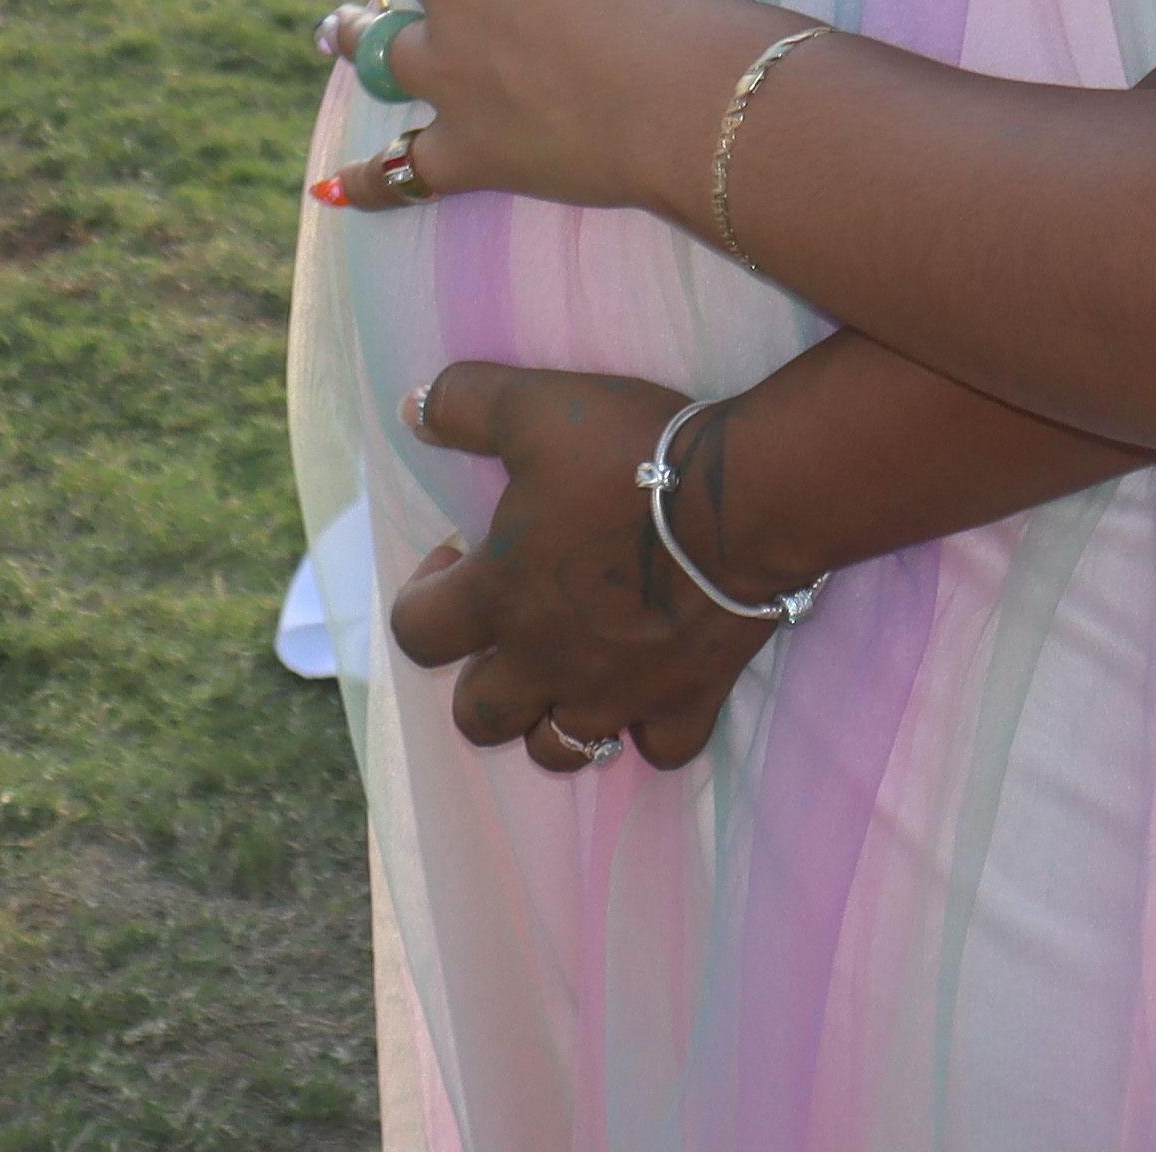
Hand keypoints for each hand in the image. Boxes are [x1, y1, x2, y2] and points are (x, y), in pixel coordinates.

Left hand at [383, 363, 780, 767]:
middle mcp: (547, 662)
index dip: (423, 596)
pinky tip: (650, 691)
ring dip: (551, 719)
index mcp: (500, 597)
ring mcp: (617, 694)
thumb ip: (463, 404)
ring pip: (558, 749)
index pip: (416, 633)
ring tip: (570, 669)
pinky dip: (648, 730)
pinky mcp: (686, 702)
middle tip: (512, 624)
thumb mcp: (536, 407)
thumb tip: (410, 409)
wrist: (746, 499)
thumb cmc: (633, 456)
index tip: (459, 554)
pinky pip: (658, 750)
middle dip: (480, 679)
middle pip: (479, 717)